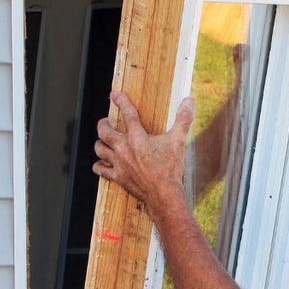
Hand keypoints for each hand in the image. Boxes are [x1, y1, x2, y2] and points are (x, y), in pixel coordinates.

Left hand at [93, 91, 194, 210]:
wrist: (164, 194)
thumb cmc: (171, 168)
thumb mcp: (178, 141)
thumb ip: (183, 119)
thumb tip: (189, 100)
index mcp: (137, 137)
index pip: (127, 113)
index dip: (120, 101)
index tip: (114, 94)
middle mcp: (124, 148)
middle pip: (104, 131)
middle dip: (103, 124)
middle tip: (106, 121)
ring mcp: (119, 163)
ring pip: (99, 149)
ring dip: (100, 143)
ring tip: (103, 140)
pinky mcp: (118, 177)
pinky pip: (100, 169)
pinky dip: (99, 165)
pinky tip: (102, 162)